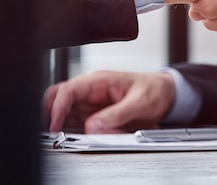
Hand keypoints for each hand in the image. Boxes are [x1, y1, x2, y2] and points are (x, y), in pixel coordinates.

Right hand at [43, 71, 174, 133]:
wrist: (165, 94)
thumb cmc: (154, 90)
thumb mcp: (140, 102)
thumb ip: (118, 114)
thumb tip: (95, 125)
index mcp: (100, 81)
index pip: (68, 90)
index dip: (58, 107)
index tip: (56, 124)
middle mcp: (91, 91)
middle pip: (57, 99)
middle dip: (51, 114)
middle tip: (53, 132)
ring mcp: (90, 104)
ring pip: (64, 114)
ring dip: (64, 126)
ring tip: (73, 136)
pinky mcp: (93, 116)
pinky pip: (76, 124)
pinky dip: (75, 132)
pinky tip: (83, 137)